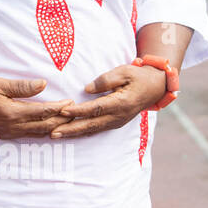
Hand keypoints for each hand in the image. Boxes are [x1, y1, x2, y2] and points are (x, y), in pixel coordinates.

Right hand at [0, 76, 74, 139]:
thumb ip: (22, 86)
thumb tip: (43, 84)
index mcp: (12, 113)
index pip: (43, 112)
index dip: (59, 108)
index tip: (71, 102)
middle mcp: (13, 126)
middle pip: (44, 126)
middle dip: (62, 121)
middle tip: (76, 114)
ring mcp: (9, 133)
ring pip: (38, 134)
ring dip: (54, 128)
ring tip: (68, 123)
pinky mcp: (6, 135)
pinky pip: (29, 135)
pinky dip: (42, 132)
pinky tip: (49, 129)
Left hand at [48, 62, 175, 139]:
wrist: (155, 88)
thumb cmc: (138, 76)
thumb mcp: (124, 71)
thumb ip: (105, 80)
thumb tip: (86, 89)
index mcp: (121, 103)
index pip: (96, 108)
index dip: (79, 111)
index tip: (63, 110)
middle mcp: (118, 116)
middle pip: (91, 125)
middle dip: (70, 129)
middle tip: (52, 133)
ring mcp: (117, 122)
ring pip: (92, 130)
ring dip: (73, 134)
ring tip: (55, 135)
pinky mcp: (115, 124)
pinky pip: (96, 130)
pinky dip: (81, 133)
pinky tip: (69, 134)